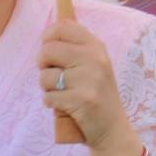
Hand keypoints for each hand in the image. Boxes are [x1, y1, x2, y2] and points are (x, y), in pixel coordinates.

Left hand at [38, 20, 134, 155]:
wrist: (112, 128)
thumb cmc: (95, 93)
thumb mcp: (92, 64)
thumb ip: (74, 47)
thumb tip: (48, 32)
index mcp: (96, 46)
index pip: (63, 27)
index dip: (48, 38)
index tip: (50, 51)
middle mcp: (95, 59)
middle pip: (48, 50)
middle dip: (43, 65)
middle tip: (55, 76)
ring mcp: (90, 79)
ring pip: (45, 76)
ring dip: (48, 88)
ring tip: (64, 93)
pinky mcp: (82, 100)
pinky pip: (48, 97)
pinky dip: (52, 103)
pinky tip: (66, 106)